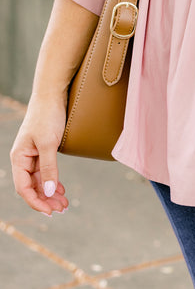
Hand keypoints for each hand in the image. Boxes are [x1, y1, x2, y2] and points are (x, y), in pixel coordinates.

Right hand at [10, 97, 68, 215]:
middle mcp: (24, 159)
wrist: (52, 95)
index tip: (50, 211)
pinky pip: (45, 172)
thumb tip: (48, 192)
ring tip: (64, 203)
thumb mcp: (48, 143)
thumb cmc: (47, 116)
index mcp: (19, 158)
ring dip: (50, 193)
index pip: (24, 188)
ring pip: (40, 181)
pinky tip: (61, 189)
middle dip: (46, 200)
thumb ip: (48, 168)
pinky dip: (53, 181)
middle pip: (32, 187)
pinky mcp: (43, 150)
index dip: (36, 202)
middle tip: (62, 209)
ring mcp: (33, 155)